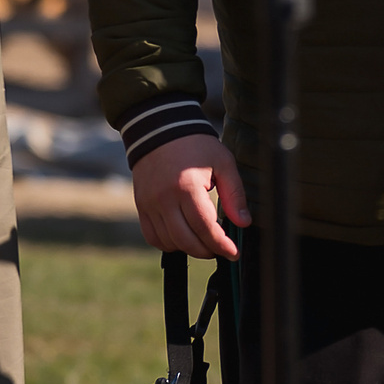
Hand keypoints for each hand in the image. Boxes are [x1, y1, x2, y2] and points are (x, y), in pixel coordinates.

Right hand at [130, 134, 248, 258]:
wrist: (159, 130)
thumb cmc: (194, 146)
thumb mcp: (223, 164)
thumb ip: (234, 194)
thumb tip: (242, 223)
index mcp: (186, 187)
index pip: (205, 228)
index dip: (221, 245)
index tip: (233, 253)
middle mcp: (164, 199)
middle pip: (186, 240)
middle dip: (207, 251)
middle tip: (221, 248)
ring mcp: (149, 204)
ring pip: (168, 242)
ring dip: (188, 248)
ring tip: (203, 242)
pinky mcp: (141, 205)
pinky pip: (152, 236)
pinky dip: (168, 243)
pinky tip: (182, 237)